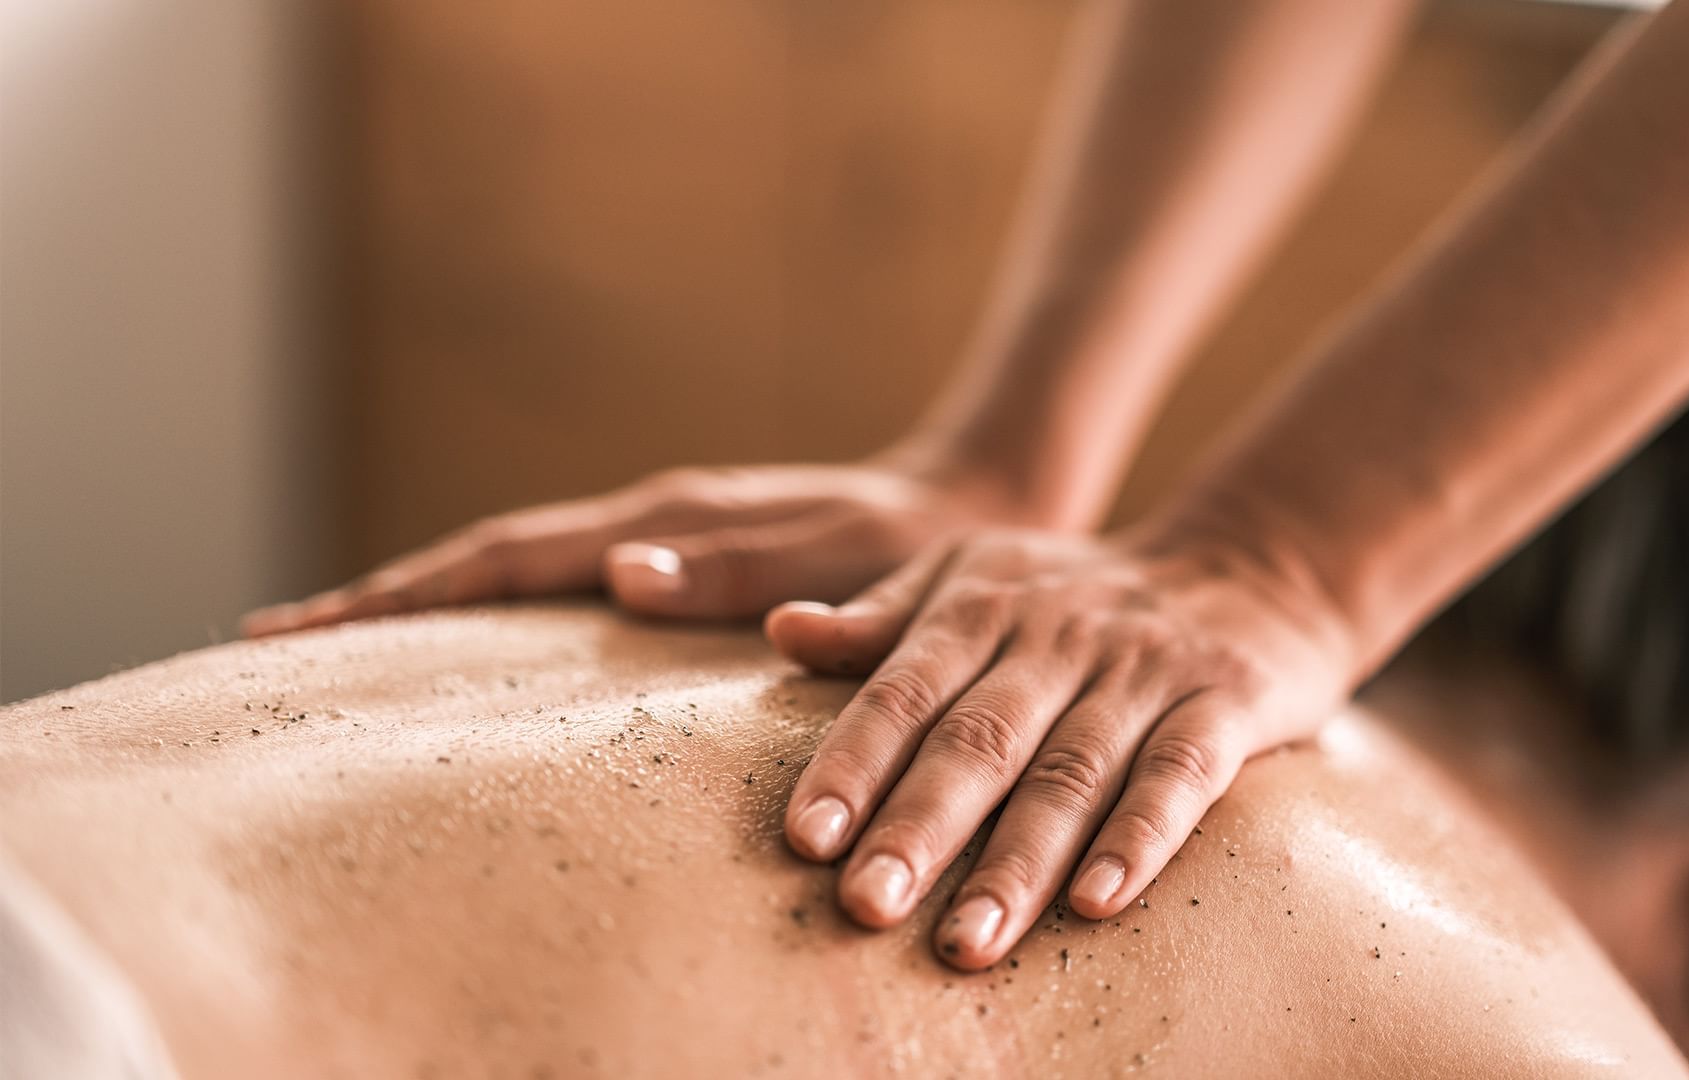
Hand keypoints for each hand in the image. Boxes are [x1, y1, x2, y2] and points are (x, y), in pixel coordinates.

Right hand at [244, 451, 1036, 635]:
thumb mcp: (849, 561)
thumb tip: (621, 575)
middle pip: (487, 556)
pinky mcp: (686, 557)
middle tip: (271, 639)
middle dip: (381, 597)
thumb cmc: (919, 548)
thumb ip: (747, 569)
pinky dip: (501, 608)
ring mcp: (664, 536)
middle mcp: (653, 520)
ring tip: (337, 648)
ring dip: (428, 602)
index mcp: (672, 521)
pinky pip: (567, 585)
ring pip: (519, 569)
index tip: (302, 626)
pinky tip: (474, 648)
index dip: (404, 592)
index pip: (508, 556)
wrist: (973, 506)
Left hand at [764, 524, 1355, 969]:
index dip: (853, 762)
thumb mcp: (980, 577)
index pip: (905, 688)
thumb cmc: (1082, 593)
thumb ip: (886, 619)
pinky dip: (1139, 838)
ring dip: (1017, 862)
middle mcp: (1057, 634)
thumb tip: (782, 631)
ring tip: (965, 942)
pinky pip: (1180, 775)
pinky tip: (1098, 903)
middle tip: (864, 907)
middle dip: (918, 827)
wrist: (1253, 566)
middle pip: (979, 738)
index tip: (805, 839)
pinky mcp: (1226, 702)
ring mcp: (1144, 669)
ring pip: (1071, 771)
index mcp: (984, 603)